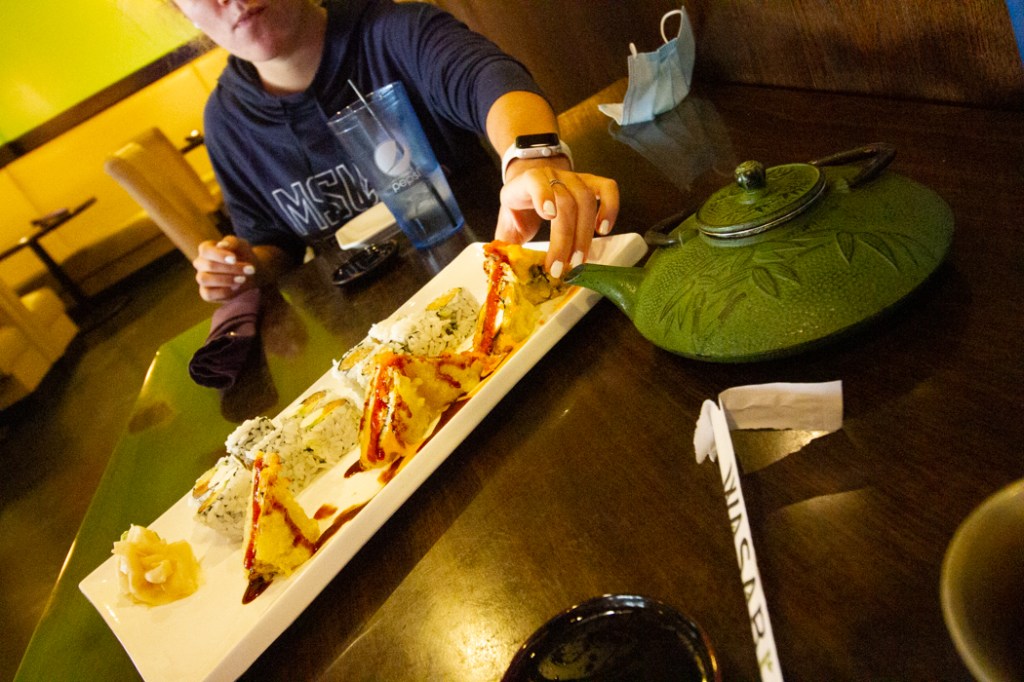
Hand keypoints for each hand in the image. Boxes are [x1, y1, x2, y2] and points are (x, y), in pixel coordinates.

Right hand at [192, 235, 257, 301]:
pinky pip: (208, 294)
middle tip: (250, 270)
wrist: (252, 272)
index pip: (205, 250)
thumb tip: (221, 245)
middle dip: (231, 268)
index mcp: (206, 249)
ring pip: (205, 279)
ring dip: (226, 280)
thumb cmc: (244, 256)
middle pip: (209, 265)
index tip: (234, 259)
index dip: (219, 255)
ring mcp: (202, 278)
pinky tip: (237, 287)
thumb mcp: (242, 245)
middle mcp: (201, 263)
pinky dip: (224, 291)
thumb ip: (232, 242)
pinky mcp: (206, 293)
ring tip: (243, 279)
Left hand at [496, 166, 618, 277]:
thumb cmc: (520, 208)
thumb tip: (505, 271)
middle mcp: (551, 176)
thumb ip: (505, 244)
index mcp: (524, 183)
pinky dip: (610, 208)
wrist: (530, 184)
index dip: (543, 195)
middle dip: (565, 238)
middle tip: (562, 267)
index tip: (549, 216)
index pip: (535, 181)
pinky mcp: (591, 182)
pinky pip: (608, 189)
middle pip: (565, 201)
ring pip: (586, 200)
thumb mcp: (507, 223)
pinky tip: (603, 230)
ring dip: (584, 234)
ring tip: (579, 260)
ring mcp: (574, 178)